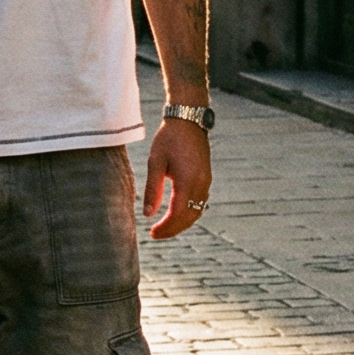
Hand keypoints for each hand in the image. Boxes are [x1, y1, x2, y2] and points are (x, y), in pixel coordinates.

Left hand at [142, 121, 211, 239]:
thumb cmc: (169, 139)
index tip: (152, 233)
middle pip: (190, 217)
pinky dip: (189, 213)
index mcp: (188, 181)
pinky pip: (201, 203)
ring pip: (197, 212)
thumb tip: (147, 214)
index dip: (166, 228)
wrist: (188, 120)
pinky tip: (177, 213)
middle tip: (156, 234)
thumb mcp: (155, 162)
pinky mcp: (207, 178)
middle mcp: (201, 184)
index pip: (178, 214)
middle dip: (173, 229)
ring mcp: (206, 181)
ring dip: (182, 223)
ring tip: (165, 227)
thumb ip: (152, 189)